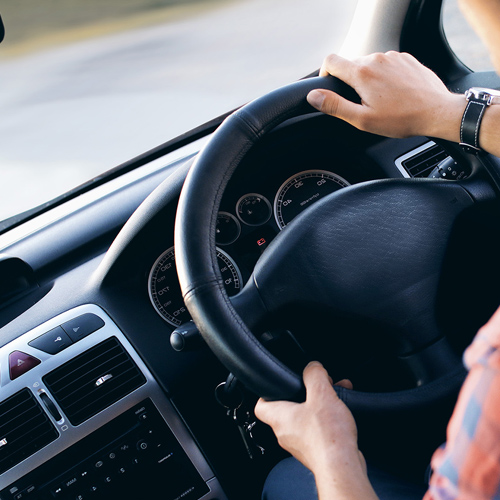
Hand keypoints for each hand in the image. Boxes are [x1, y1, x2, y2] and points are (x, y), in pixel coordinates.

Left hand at [255, 361, 357, 471]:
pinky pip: (317, 430)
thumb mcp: (321, 394)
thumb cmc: (327, 437)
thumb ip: (314, 375)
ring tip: (335, 395)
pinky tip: (341, 413)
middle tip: (316, 386)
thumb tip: (312, 367)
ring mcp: (300, 445)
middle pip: (287, 409)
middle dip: (304, 395)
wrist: (342, 467)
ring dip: (319, 405)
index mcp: (279, 417)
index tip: (277, 385)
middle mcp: (286, 433)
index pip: (261, 405)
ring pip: (305, 419)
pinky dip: (327, 419)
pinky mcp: (315, 452)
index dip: (267, 393)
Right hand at [306, 52, 464, 141]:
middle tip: (361, 104)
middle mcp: (376, 59)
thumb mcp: (362, 119)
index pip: (331, 61)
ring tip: (381, 101)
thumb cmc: (401, 119)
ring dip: (368, 80)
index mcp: (362, 73)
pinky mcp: (406, 59)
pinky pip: (386, 64)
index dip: (325, 74)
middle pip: (351, 64)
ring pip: (369, 65)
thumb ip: (335, 106)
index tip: (330, 87)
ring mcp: (393, 57)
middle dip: (350, 82)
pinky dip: (384, 77)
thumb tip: (314, 96)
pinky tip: (394, 94)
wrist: (437, 111)